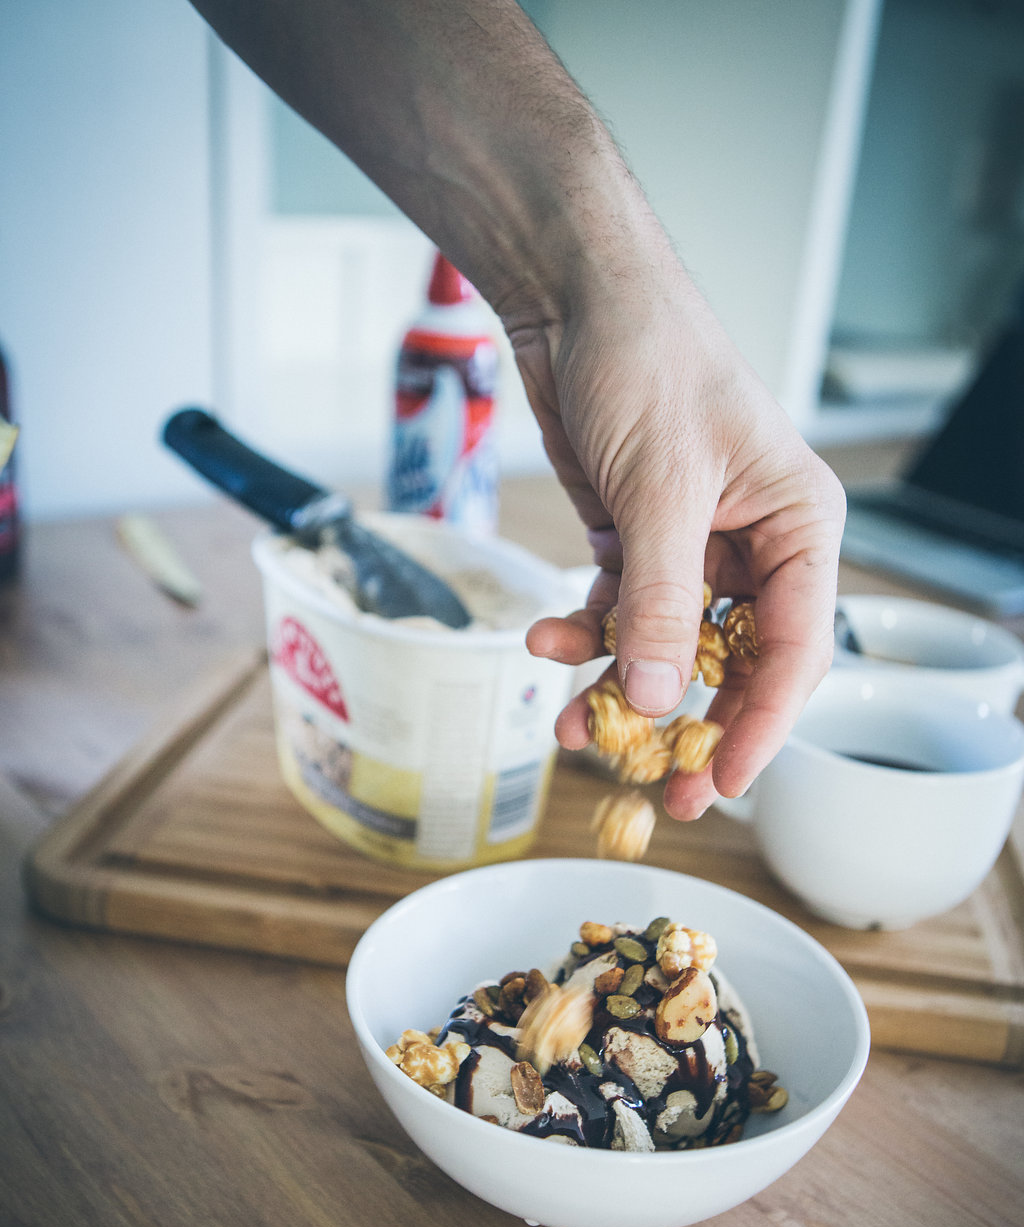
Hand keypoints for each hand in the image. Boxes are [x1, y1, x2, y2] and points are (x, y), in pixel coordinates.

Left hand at [509, 256, 845, 819]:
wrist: (575, 296)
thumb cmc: (649, 361)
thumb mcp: (660, 490)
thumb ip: (661, 599)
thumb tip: (657, 699)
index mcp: (798, 528)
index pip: (794, 651)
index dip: (760, 725)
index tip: (721, 782)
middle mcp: (754, 545)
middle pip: (732, 664)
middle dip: (689, 724)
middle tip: (659, 790)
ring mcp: (692, 546)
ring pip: (666, 646)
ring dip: (619, 684)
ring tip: (572, 720)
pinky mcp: (635, 539)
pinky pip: (618, 611)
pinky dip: (585, 632)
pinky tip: (548, 639)